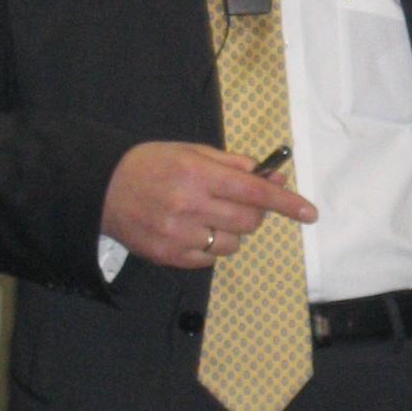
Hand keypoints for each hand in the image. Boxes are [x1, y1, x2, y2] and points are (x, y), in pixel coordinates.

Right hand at [101, 141, 316, 268]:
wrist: (102, 189)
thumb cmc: (152, 164)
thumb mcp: (192, 151)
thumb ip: (234, 165)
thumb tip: (273, 177)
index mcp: (197, 175)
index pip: (254, 192)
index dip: (286, 203)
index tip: (310, 213)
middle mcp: (189, 207)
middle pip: (249, 222)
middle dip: (255, 213)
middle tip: (240, 202)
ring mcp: (179, 236)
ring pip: (233, 244)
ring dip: (232, 231)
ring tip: (208, 215)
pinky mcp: (169, 257)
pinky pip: (210, 258)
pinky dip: (211, 246)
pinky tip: (192, 229)